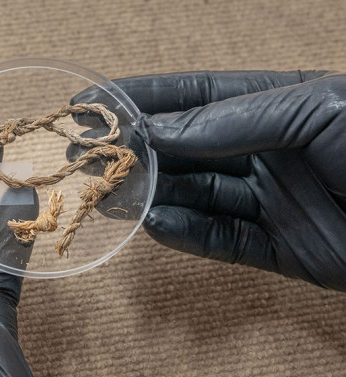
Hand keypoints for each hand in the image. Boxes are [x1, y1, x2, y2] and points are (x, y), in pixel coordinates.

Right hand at [72, 70, 345, 290]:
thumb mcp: (312, 112)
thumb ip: (231, 121)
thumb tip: (157, 130)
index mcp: (276, 106)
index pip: (193, 98)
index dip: (141, 99)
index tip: (93, 105)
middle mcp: (268, 152)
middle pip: (186, 152)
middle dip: (137, 153)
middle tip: (91, 159)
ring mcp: (273, 202)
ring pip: (196, 198)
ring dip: (153, 196)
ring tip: (113, 196)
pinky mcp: (283, 250)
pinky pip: (224, 242)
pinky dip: (188, 236)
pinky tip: (157, 226)